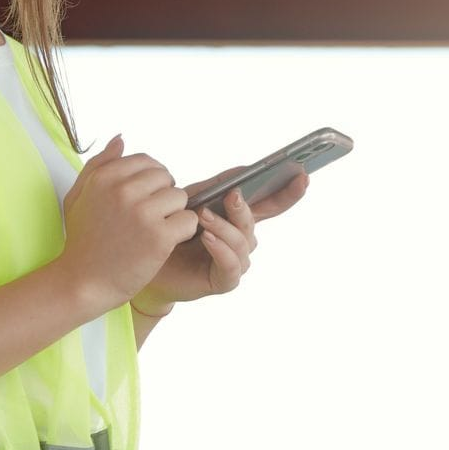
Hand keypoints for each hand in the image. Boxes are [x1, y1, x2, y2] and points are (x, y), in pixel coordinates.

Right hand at [59, 136, 201, 312]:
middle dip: (163, 196)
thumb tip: (121, 139)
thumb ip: (99, 164)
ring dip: (173, 214)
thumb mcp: (78, 196)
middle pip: (166, 178)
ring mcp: (142, 212)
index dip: (151, 180)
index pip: (147, 162)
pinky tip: (164, 242)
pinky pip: (189, 220)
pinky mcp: (159, 236)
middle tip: (150, 218)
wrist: (83, 282)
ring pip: (180, 197)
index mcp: (105, 176)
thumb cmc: (83, 240)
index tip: (143, 200)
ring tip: (155, 231)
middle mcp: (123, 190)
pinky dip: (182, 232)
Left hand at [135, 168, 309, 312]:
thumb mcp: (194, 199)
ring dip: (225, 227)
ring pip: (242, 242)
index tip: (302, 174)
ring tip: (203, 217)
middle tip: (232, 195)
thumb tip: (247, 169)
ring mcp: (235, 261)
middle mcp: (242, 240)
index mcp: (239, 219)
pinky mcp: (224, 280)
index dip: (289, 192)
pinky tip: (207, 238)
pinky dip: (220, 250)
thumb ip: (220, 186)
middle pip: (254, 222)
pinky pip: (231, 266)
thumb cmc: (172, 229)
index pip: (271, 204)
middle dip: (244, 209)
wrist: (147, 260)